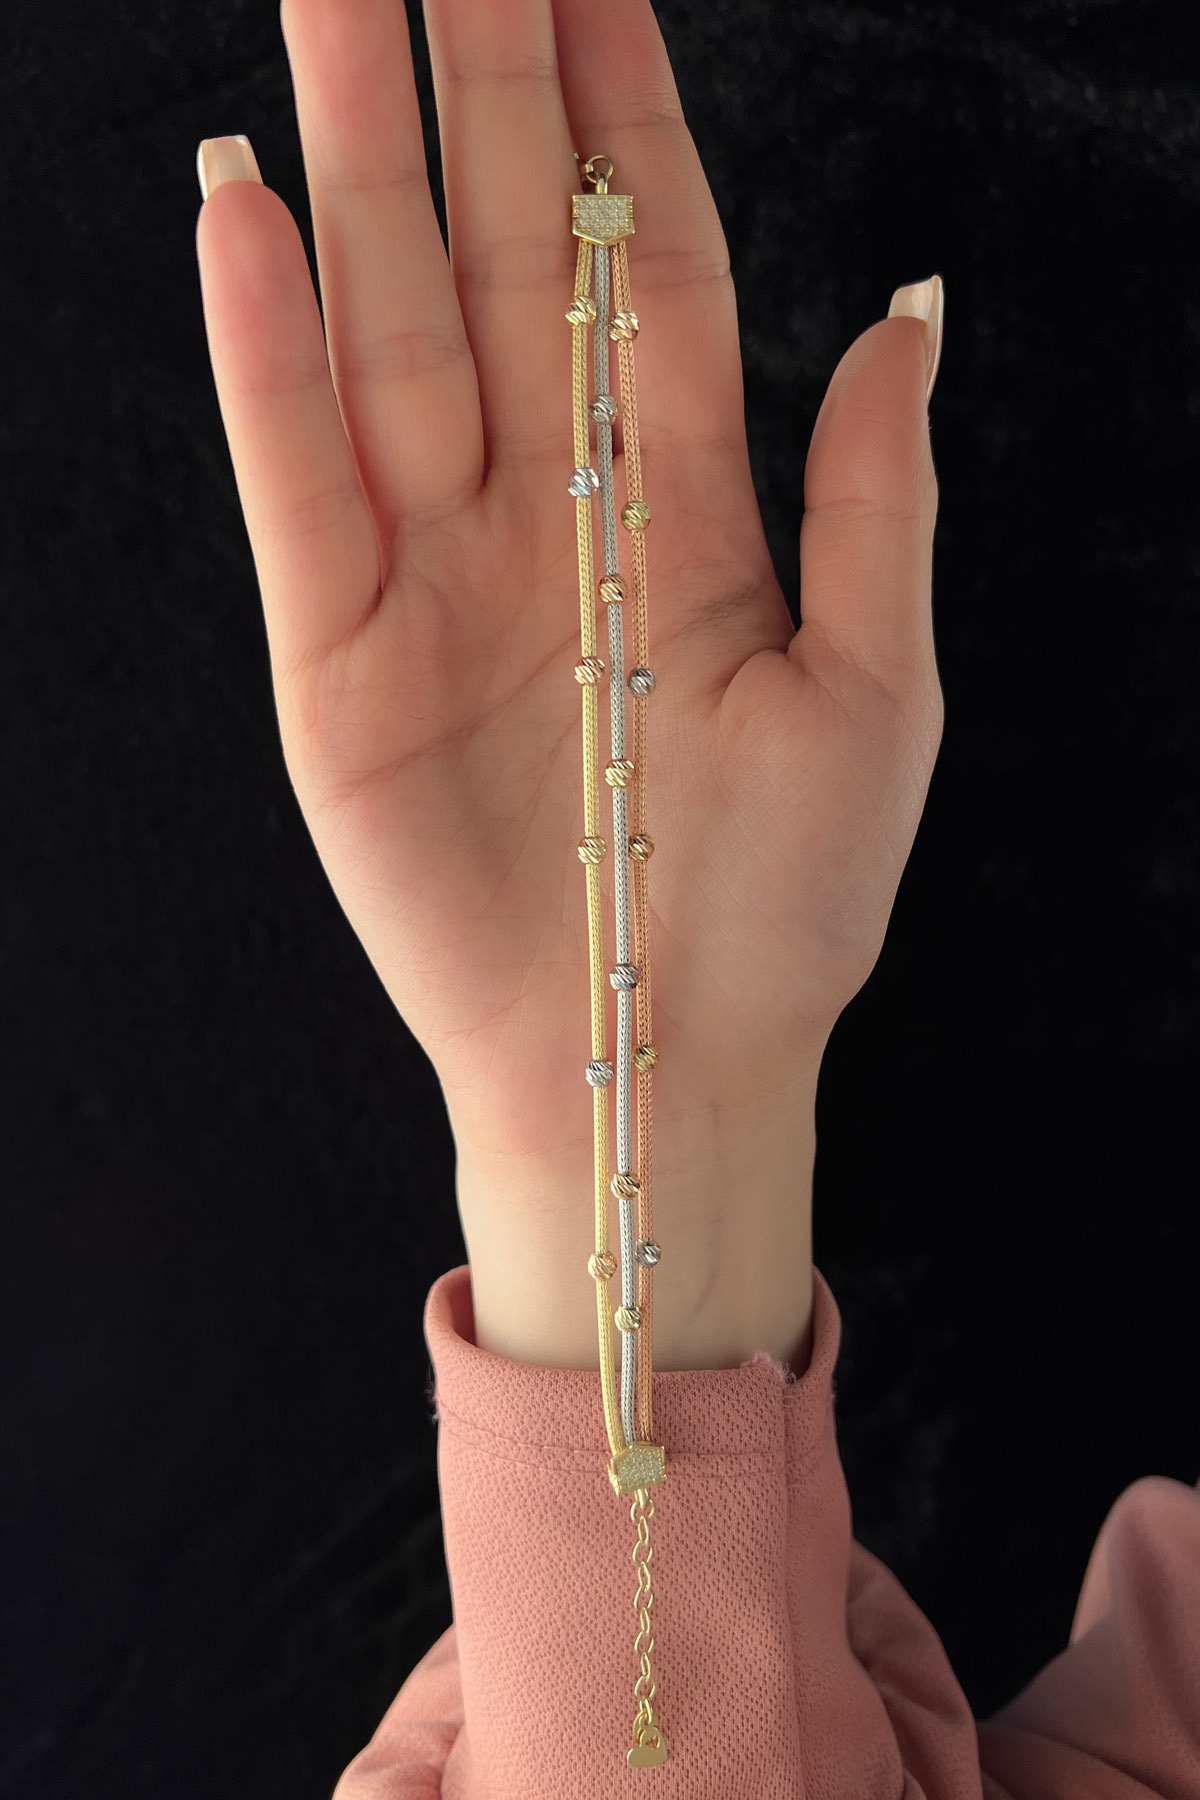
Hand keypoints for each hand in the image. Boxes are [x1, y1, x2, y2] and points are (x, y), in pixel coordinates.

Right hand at [195, 0, 942, 1370]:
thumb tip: (906, 302)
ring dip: (353, 160)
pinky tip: (248, 214)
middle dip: (468, 73)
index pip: (642, 257)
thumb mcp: (874, 694)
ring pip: (388, 323)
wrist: (658, 1068)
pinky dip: (267, 352)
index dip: (620, 103)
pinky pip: (296, 477)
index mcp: (678, 507)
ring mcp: (430, 573)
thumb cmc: (780, 908)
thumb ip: (873, 495)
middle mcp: (544, 511)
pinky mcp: (335, 658)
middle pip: (502, 249)